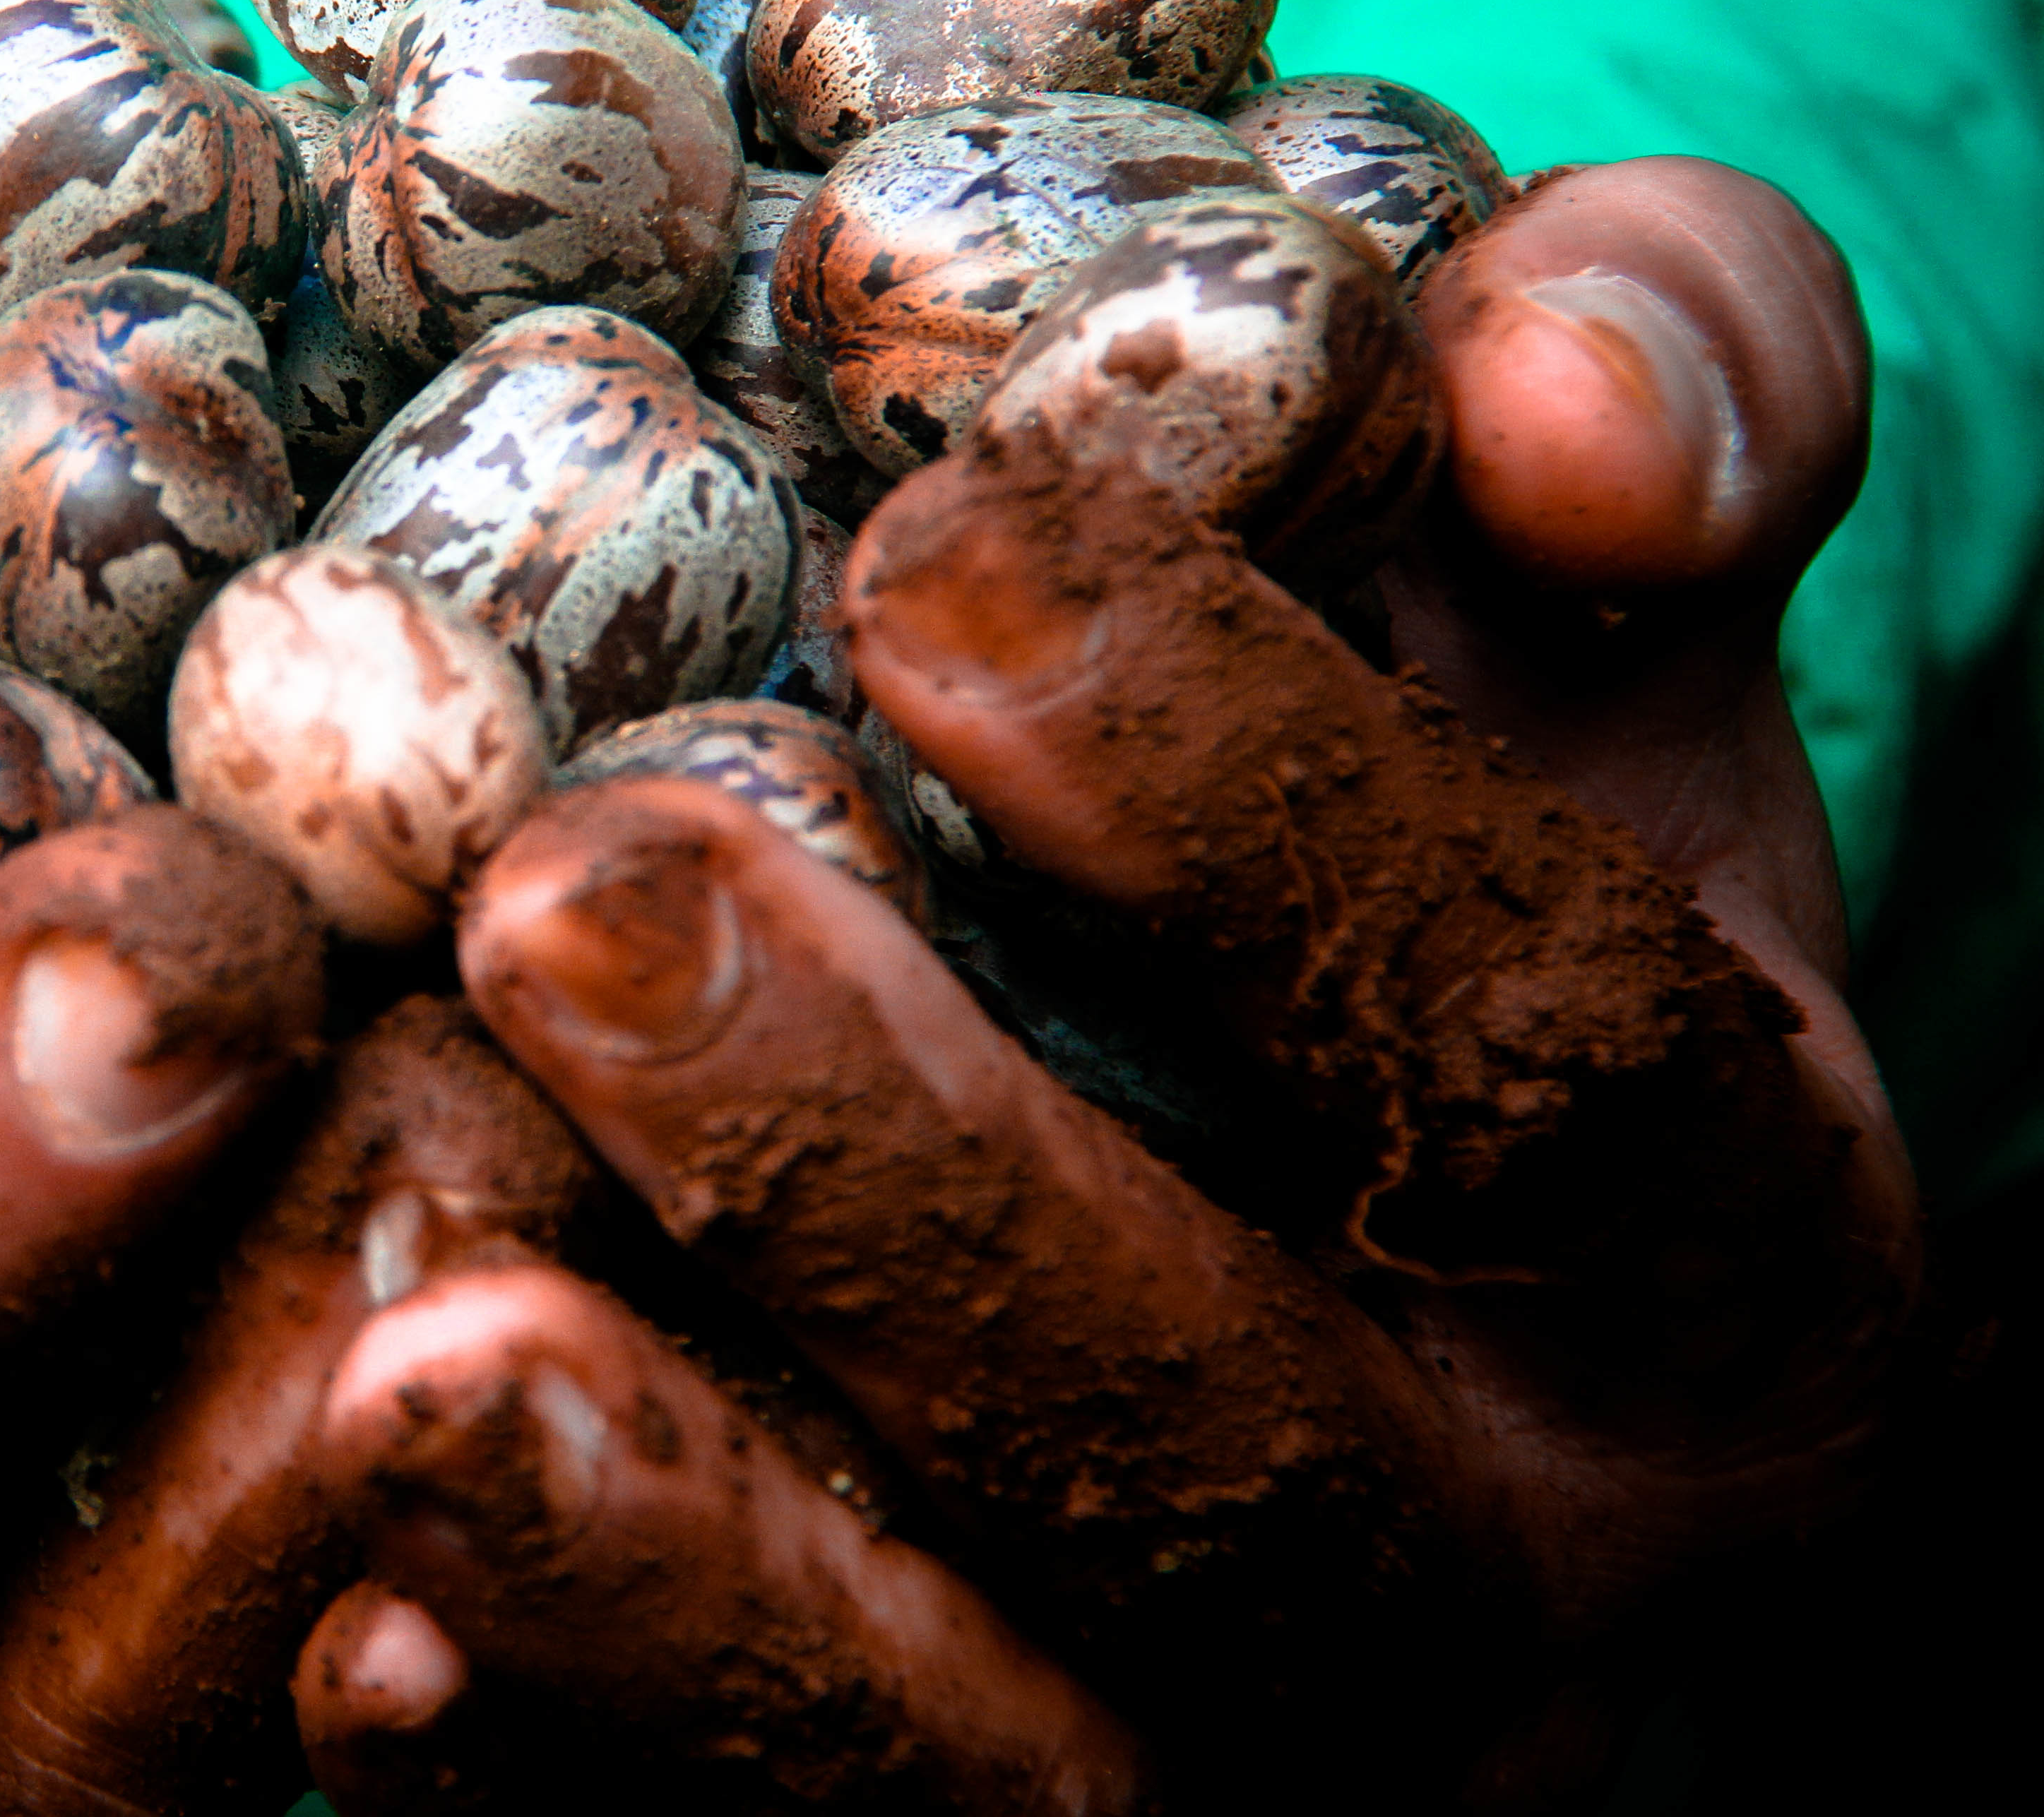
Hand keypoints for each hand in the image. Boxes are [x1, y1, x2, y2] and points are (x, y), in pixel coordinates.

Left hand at [285, 158, 1917, 1810]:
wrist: (1397, 1208)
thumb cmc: (1464, 827)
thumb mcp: (1597, 613)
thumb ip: (1660, 392)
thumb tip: (1558, 387)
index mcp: (1710, 1245)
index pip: (1526, 1034)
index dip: (1244, 794)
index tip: (929, 553)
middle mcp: (1510, 1571)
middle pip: (1242, 1446)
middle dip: (886, 1169)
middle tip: (571, 901)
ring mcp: (1248, 1774)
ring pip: (1006, 1766)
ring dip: (685, 1574)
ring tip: (412, 1352)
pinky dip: (565, 1775)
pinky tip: (356, 1650)